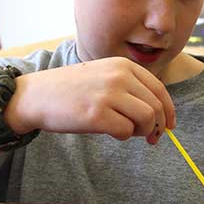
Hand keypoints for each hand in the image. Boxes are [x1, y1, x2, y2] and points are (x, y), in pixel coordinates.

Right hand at [6, 57, 175, 143]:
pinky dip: (123, 136)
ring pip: (147, 119)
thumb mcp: (103, 75)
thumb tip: (157, 115)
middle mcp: (119, 76)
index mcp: (123, 65)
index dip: (168, 110)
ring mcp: (108, 94)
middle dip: (157, 126)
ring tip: (127, 132)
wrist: (35, 96)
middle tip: (151, 138)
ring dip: (142, 132)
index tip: (168, 125)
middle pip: (156, 106)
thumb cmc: (70, 90)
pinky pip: (126, 131)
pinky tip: (109, 131)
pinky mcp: (97, 115)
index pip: (159, 89)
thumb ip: (129, 87)